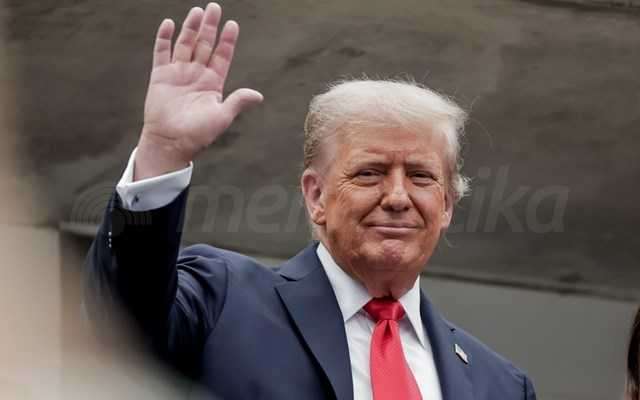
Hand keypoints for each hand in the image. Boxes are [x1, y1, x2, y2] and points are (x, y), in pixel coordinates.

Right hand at [135, 3, 262, 179]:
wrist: (170, 143)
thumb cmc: (197, 134)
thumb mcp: (222, 117)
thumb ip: (238, 102)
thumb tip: (258, 95)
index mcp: (213, 83)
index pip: (222, 56)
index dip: (227, 41)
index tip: (232, 24)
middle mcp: (196, 75)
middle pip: (204, 45)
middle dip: (210, 27)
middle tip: (214, 8)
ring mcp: (178, 73)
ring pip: (185, 44)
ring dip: (191, 28)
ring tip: (197, 11)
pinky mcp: (160, 76)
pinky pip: (162, 52)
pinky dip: (164, 38)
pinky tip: (169, 24)